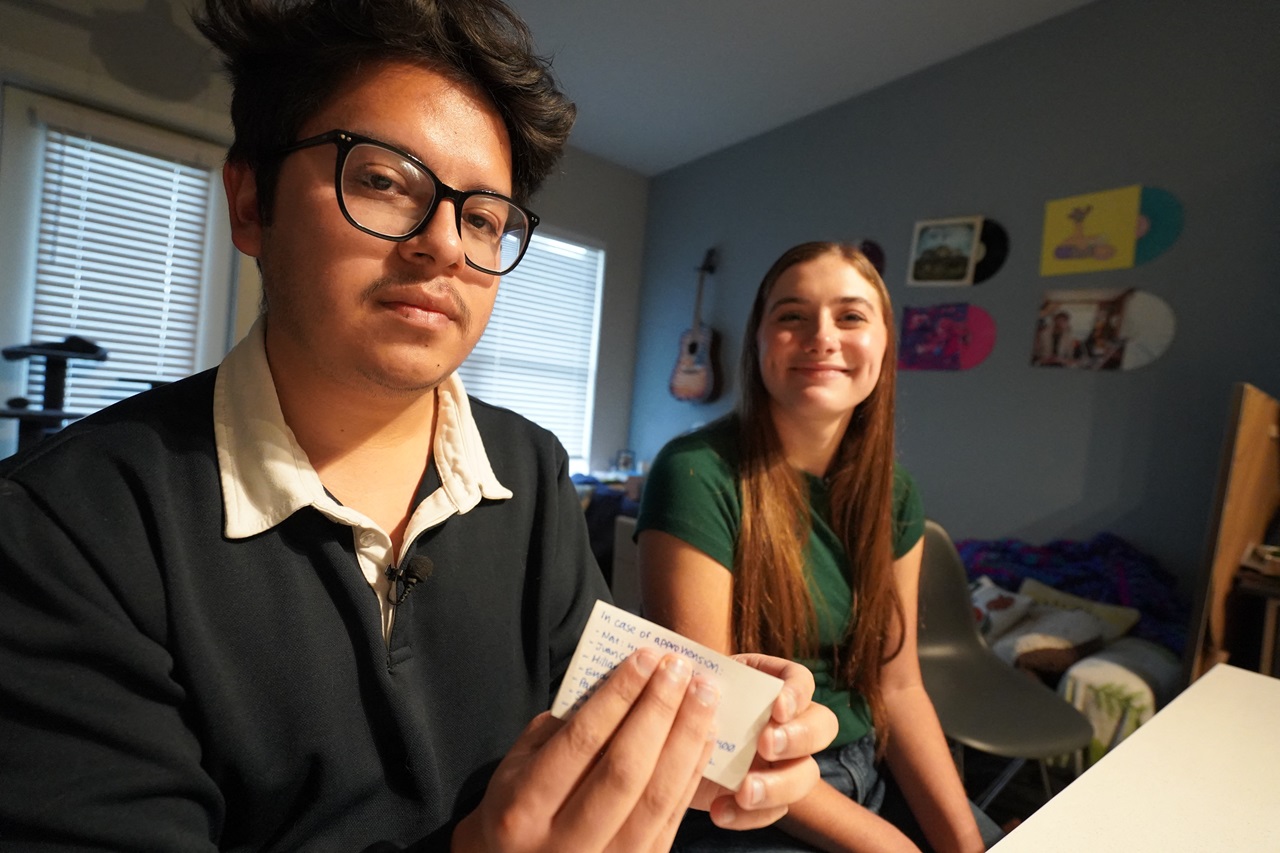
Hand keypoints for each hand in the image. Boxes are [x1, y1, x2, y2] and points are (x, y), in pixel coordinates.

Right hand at [452, 648, 719, 852]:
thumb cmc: (518, 806)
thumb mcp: (518, 766)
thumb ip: (562, 730)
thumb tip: (622, 686)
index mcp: (523, 809)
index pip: (581, 742)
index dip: (618, 696)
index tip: (646, 658)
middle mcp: (563, 843)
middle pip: (624, 770)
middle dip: (658, 711)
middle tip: (679, 668)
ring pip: (656, 796)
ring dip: (686, 738)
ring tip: (703, 693)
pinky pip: (672, 817)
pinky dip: (692, 771)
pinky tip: (705, 734)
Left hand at [690, 654, 836, 830]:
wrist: (665, 744)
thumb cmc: (678, 703)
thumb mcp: (683, 685)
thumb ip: (689, 676)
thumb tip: (676, 662)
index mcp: (766, 683)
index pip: (801, 680)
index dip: (796, 693)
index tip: (777, 708)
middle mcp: (785, 721)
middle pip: (822, 726)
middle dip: (799, 737)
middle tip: (765, 745)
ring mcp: (781, 761)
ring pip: (807, 775)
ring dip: (779, 785)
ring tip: (744, 791)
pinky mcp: (767, 796)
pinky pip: (774, 810)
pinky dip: (750, 816)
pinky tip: (720, 811)